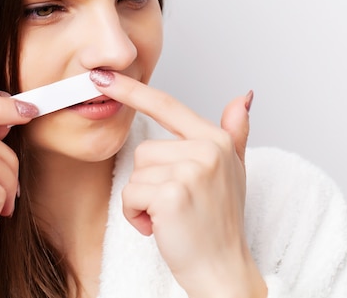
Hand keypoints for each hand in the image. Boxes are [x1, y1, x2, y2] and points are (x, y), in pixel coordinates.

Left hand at [90, 71, 265, 297]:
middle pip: (144, 150)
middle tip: (175, 205)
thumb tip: (243, 97)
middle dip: (150, 181)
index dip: (133, 90)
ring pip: (135, 172)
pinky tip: (159, 227)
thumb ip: (235, 133)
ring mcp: (191, 170)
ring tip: (168, 216)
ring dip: (142, 199)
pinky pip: (131, 194)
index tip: (103, 76)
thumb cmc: (220, 223)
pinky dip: (136, 215)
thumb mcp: (235, 172)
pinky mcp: (173, 193)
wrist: (222, 269)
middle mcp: (207, 149)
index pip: (167, 105)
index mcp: (216, 140)